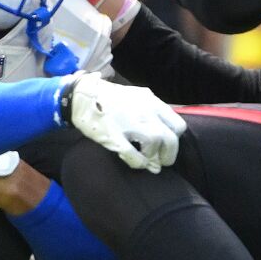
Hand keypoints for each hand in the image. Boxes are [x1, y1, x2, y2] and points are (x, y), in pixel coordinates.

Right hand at [63, 74, 185, 171]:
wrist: (82, 96)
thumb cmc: (111, 99)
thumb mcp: (137, 98)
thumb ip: (152, 114)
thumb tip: (163, 137)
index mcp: (152, 102)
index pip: (178, 125)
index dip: (174, 139)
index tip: (166, 144)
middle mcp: (144, 112)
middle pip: (170, 139)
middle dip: (168, 155)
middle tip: (161, 161)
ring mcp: (129, 123)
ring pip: (154, 145)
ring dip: (153, 158)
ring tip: (147, 162)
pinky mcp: (114, 135)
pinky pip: (133, 155)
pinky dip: (138, 163)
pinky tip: (137, 164)